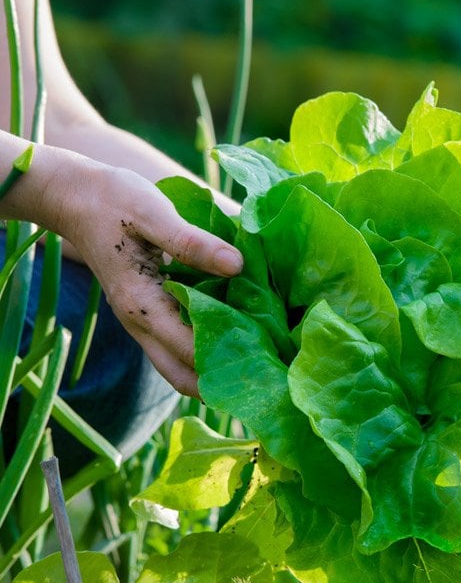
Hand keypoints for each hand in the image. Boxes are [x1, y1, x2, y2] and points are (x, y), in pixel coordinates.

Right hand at [50, 160, 242, 397]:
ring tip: (253, 361)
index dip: (226, 359)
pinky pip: (174, 348)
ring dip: (210, 372)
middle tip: (262, 373)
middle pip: (182, 377)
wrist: (74, 198)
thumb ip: (192, 243)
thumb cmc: (113, 201)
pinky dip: (200, 352)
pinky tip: (232, 336)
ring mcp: (140, 324)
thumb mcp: (153, 212)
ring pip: (177, 368)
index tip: (265, 357)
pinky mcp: (146, 316)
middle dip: (219, 384)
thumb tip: (237, 265)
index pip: (189, 351)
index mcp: (142, 305)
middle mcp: (139, 324)